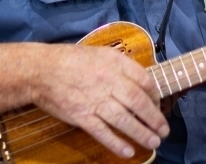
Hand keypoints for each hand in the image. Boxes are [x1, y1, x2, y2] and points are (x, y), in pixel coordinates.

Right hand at [30, 44, 168, 158]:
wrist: (42, 70)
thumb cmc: (72, 60)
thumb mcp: (101, 53)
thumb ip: (122, 66)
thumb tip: (142, 81)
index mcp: (114, 64)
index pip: (144, 80)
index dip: (155, 95)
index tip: (159, 105)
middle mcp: (107, 81)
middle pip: (137, 102)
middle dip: (154, 118)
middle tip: (164, 130)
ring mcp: (95, 100)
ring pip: (123, 120)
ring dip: (141, 133)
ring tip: (153, 142)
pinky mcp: (81, 116)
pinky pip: (102, 132)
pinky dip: (116, 143)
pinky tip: (128, 151)